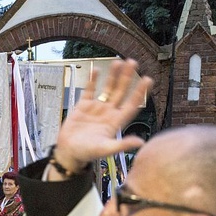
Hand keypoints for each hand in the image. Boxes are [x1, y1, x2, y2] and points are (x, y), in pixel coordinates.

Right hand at [50, 59, 153, 177]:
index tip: (148, 79)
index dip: (140, 92)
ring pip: (107, 88)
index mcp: (116, 122)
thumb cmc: (86, 153)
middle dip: (128, 77)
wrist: (68, 152)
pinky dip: (92, 81)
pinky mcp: (83, 106)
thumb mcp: (105, 149)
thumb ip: (122, 145)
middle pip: (121, 92)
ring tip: (118, 62)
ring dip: (113, 76)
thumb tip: (141, 143)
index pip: (131, 104)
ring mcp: (96, 108)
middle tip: (133, 63)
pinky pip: (89, 90)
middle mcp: (108, 113)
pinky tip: (96, 71)